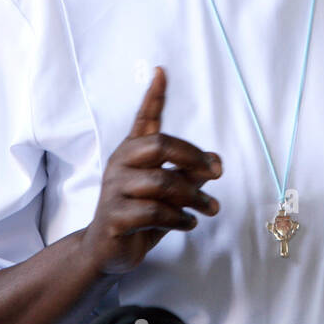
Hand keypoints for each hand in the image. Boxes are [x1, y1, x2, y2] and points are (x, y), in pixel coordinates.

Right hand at [84, 67, 221, 275]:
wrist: (107, 252)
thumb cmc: (140, 216)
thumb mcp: (170, 193)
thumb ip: (190, 175)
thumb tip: (216, 162)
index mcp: (132, 153)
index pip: (143, 118)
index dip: (153, 95)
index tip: (161, 71)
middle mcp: (120, 164)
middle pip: (160, 144)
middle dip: (194, 157)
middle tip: (217, 173)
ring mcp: (114, 189)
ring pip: (164, 182)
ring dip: (195, 197)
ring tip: (210, 209)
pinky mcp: (114, 216)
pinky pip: (155, 212)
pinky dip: (180, 218)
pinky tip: (189, 223)